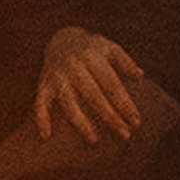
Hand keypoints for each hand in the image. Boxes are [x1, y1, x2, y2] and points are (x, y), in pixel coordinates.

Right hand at [35, 25, 144, 143]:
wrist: (61, 39)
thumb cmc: (92, 49)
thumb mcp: (110, 48)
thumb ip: (125, 61)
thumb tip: (139, 76)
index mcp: (93, 57)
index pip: (112, 84)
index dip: (125, 104)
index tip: (136, 121)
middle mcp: (74, 65)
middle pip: (94, 96)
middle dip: (110, 117)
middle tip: (125, 135)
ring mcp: (57, 76)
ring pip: (69, 103)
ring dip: (81, 123)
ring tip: (94, 141)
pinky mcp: (43, 84)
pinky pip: (39, 103)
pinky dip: (41, 119)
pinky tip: (46, 136)